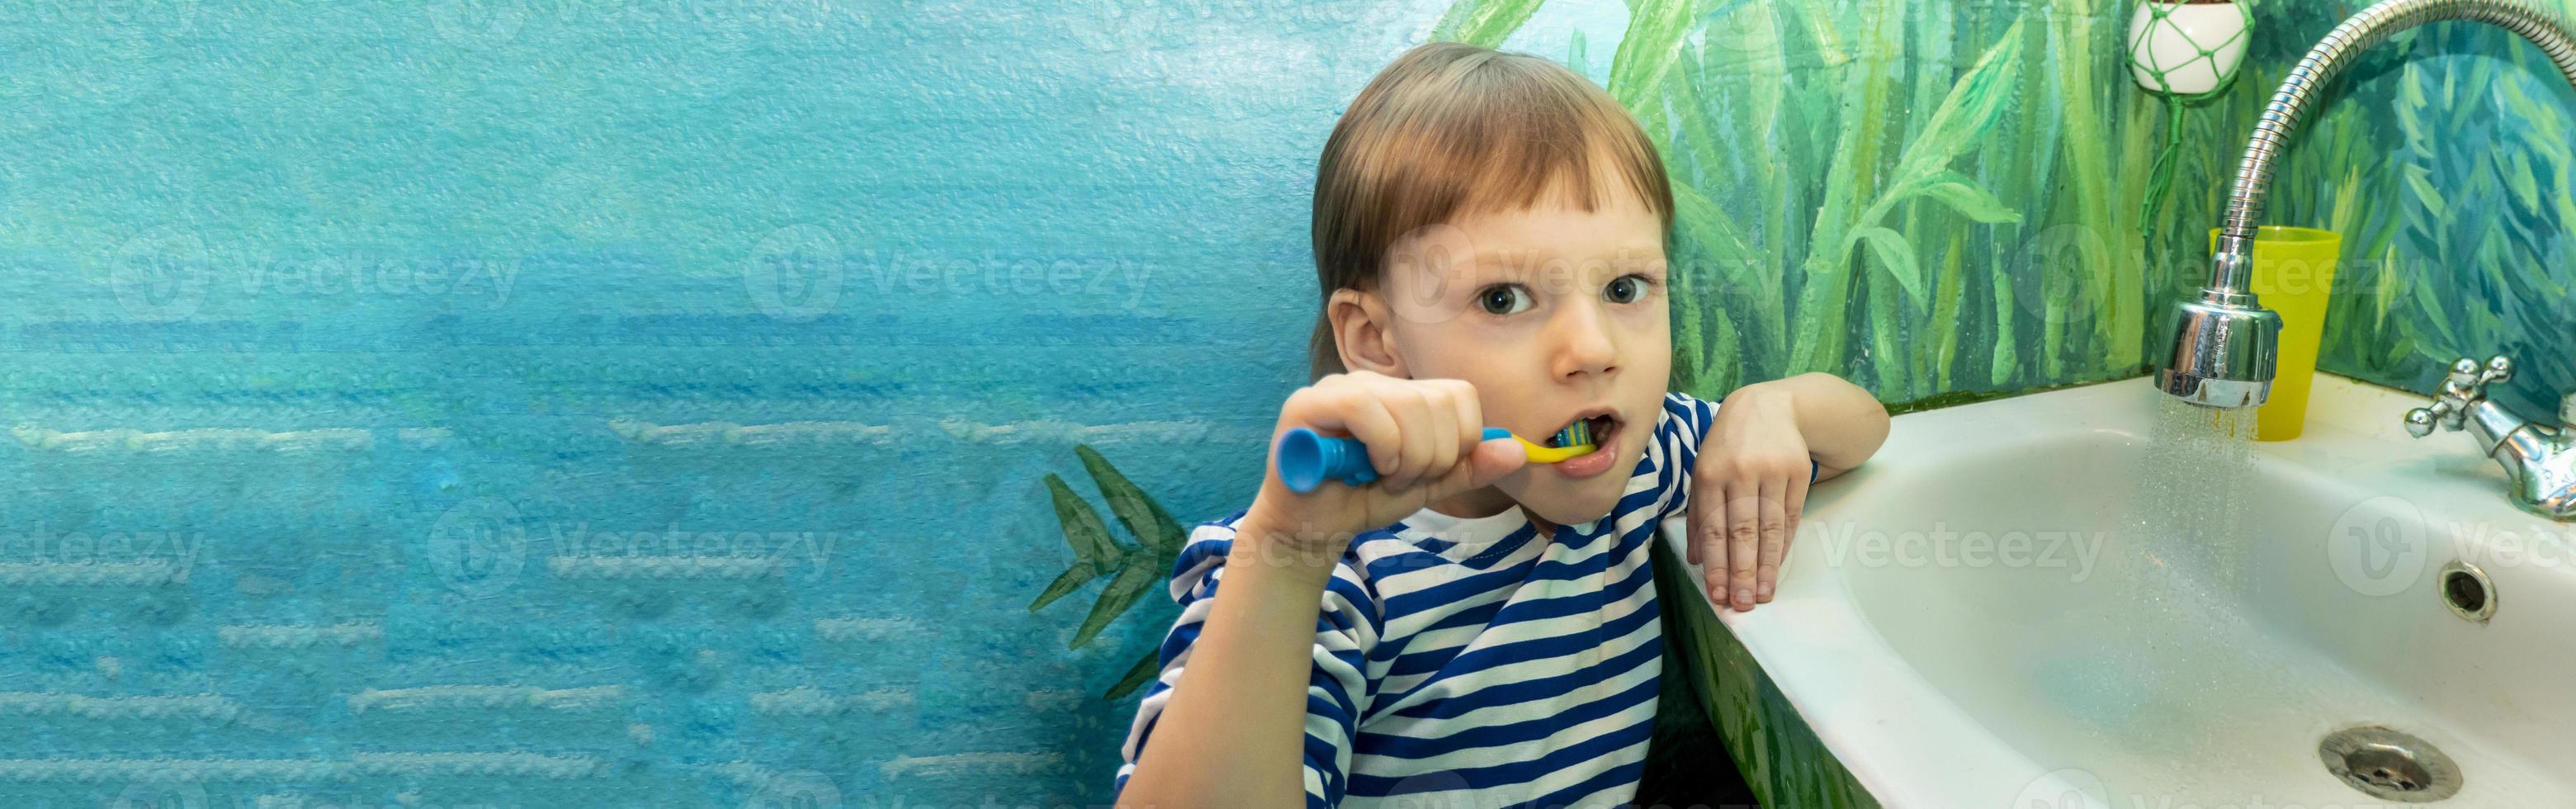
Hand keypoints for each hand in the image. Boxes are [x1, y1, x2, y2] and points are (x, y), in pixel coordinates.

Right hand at [1240, 371, 1527, 567]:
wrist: (1311, 530)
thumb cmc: (1364, 500)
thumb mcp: (1427, 485)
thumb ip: (1468, 467)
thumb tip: (1517, 450)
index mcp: (1404, 395)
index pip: (1460, 395)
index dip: (1460, 440)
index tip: (1432, 472)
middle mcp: (1373, 382)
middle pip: (1438, 402)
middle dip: (1433, 457)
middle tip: (1402, 480)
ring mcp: (1339, 387)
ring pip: (1407, 405)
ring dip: (1405, 459)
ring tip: (1381, 477)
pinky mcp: (1308, 403)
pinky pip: (1364, 407)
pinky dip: (1379, 447)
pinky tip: (1362, 470)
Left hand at [1686, 383, 1810, 611]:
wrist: (1768, 406)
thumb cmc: (1727, 447)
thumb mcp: (1704, 471)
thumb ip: (1699, 515)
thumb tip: (1696, 560)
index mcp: (1710, 473)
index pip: (1714, 527)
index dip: (1716, 564)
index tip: (1717, 594)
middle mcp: (1740, 472)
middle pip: (1743, 531)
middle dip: (1742, 572)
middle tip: (1743, 604)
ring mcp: (1772, 471)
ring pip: (1769, 527)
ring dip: (1766, 566)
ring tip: (1764, 595)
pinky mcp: (1798, 471)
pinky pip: (1791, 516)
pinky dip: (1783, 545)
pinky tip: (1777, 567)